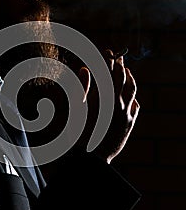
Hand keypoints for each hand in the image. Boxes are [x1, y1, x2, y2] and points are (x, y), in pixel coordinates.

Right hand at [78, 49, 139, 163]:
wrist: (89, 157)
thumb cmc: (76, 133)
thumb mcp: (73, 107)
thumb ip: (81, 86)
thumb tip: (85, 69)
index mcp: (102, 95)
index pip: (108, 70)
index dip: (108, 59)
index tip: (107, 51)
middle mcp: (117, 102)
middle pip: (122, 77)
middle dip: (119, 64)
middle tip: (117, 56)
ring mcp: (125, 113)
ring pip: (132, 90)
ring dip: (130, 78)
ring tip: (127, 72)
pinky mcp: (128, 124)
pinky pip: (135, 106)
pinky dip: (133, 98)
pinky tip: (131, 97)